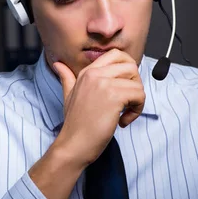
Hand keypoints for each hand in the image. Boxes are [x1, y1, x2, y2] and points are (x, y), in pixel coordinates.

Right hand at [52, 49, 145, 167]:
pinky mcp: (114, 97)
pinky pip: (139, 95)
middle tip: (128, 100)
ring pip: (137, 82)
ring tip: (125, 113)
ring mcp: (104, 84)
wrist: (73, 144)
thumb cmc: (74, 124)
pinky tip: (123, 121)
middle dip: (136, 83)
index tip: (124, 87)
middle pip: (131, 65)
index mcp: (87, 72)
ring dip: (138, 99)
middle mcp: (95, 74)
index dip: (127, 69)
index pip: (116, 54)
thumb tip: (58, 64)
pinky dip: (137, 110)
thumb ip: (67, 78)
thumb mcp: (68, 96)